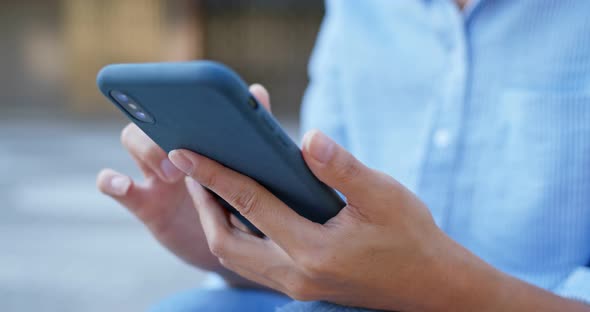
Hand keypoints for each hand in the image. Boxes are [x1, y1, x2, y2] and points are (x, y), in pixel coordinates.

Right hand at [97, 84, 272, 287]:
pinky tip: (123, 184)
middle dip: (167, 121)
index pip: (180, 99)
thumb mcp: (249, 166)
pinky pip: (114, 187)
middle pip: (155, 111)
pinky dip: (111, 181)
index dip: (178, 92)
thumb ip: (252, 130)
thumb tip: (258, 92)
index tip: (191, 99)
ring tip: (171, 173)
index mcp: (199, 132)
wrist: (233, 242)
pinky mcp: (146, 204)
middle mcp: (174, 145)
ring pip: (132, 139)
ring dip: (147, 148)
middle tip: (187, 147)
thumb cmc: (240, 197)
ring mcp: (155, 173)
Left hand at [168, 130, 517, 310]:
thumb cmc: (411, 238)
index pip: (250, 206)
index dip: (215, 175)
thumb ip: (342, 167)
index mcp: (314, 250)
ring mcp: (296, 286)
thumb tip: (307, 138)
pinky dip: (238, 235)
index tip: (186, 153)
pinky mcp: (301, 286)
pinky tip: (243, 212)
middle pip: (226, 243)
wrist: (432, 286)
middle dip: (203, 205)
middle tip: (191, 170)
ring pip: (236, 258)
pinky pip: (253, 263)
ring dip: (217, 223)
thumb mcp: (384, 196)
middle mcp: (297, 274)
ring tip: (210, 188)